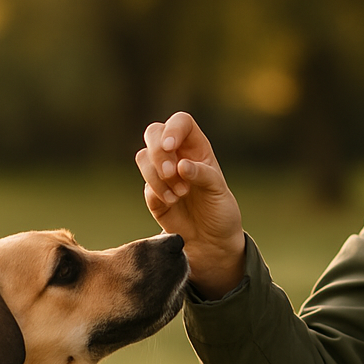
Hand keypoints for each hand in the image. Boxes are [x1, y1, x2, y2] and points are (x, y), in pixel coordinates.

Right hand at [135, 112, 245, 298]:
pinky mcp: (153, 194)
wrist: (211, 241)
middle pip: (154, 133)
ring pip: (143, 157)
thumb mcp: (219, 190)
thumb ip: (203, 174)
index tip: (170, 147)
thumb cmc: (220, 211)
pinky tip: (172, 202)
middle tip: (170, 173)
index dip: (172, 129)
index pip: (181, 123)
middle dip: (158, 152)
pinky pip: (145, 185)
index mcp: (197, 147)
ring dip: (156, 174)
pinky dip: (156, 192)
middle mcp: (177, 155)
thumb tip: (181, 165)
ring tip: (179, 193)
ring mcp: (162, 174)